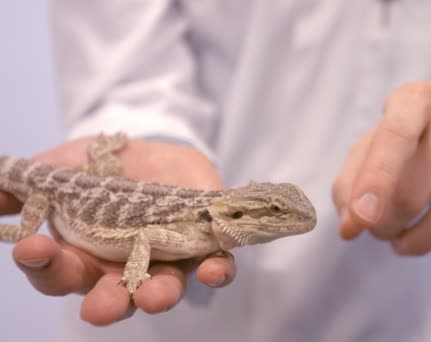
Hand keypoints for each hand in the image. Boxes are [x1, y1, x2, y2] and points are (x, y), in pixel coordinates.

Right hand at [0, 136, 235, 324]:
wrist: (154, 148)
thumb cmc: (101, 166)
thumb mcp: (60, 169)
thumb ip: (27, 184)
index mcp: (83, 256)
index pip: (58, 273)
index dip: (44, 266)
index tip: (34, 248)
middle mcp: (124, 269)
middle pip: (111, 296)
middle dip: (105, 304)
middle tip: (99, 309)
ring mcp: (166, 259)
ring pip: (162, 289)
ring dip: (158, 296)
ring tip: (153, 297)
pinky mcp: (205, 244)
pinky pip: (215, 267)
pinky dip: (216, 272)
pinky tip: (214, 271)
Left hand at [333, 79, 430, 281]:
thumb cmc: (413, 131)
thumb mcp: (375, 142)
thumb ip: (352, 181)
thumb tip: (351, 228)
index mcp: (416, 97)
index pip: (394, 138)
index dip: (375, 182)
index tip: (361, 221)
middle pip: (420, 184)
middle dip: (390, 223)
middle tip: (379, 233)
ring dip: (421, 240)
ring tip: (402, 245)